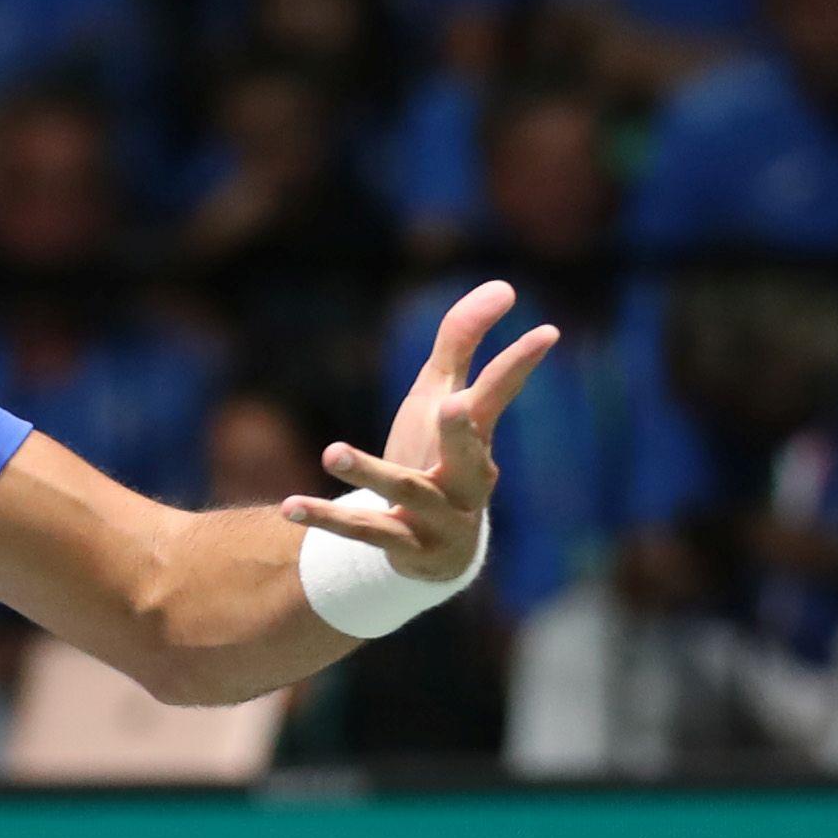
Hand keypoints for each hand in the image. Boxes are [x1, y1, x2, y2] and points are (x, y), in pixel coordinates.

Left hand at [283, 278, 558, 582]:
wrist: (435, 552)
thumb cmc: (439, 457)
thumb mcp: (443, 397)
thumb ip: (462, 343)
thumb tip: (502, 286)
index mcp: (478, 439)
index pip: (500, 395)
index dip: (521, 363)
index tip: (548, 332)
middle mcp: (468, 481)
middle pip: (468, 457)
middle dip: (460, 433)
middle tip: (451, 405)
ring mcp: (438, 518)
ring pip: (405, 492)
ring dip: (369, 472)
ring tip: (332, 451)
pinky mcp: (404, 546)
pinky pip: (362, 530)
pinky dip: (325, 517)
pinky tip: (289, 506)